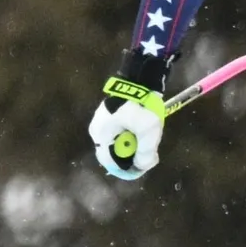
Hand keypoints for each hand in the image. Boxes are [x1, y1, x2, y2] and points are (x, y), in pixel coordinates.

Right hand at [89, 49, 171, 179]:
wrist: (139, 77)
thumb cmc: (141, 105)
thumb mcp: (148, 130)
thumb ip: (145, 152)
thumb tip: (142, 165)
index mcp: (102, 136)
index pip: (112, 163)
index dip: (127, 169)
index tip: (141, 168)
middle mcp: (97, 131)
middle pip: (115, 153)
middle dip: (131, 155)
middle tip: (146, 153)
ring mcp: (102, 122)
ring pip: (118, 143)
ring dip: (132, 144)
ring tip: (146, 138)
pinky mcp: (109, 115)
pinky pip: (119, 132)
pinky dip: (130, 134)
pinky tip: (141, 128)